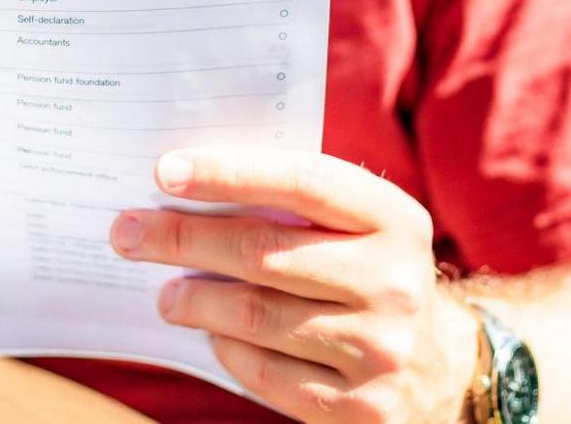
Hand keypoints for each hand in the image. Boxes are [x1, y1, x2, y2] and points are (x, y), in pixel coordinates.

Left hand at [110, 147, 479, 422]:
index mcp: (394, 219)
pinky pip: (266, 373)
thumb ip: (296, 204)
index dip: (229, 173)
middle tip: (128, 232)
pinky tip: (212, 334)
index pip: (302, 182)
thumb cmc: (370, 274)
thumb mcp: (360, 228)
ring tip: (165, 292)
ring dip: (193, 299)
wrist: (442, 366)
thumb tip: (187, 186)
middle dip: (182, 239)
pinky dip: (227, 349)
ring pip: (256, 316)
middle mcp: (394, 282)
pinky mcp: (359, 407)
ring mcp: (379, 349)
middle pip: (263, 252)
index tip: (165, 171)